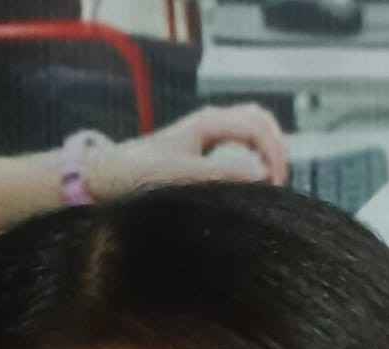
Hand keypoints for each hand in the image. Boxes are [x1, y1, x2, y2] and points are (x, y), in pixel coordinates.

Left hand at [85, 104, 288, 199]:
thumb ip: (219, 174)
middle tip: (278, 186)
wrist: (110, 175)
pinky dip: (255, 158)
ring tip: (269, 185)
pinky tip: (252, 184)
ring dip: (267, 152)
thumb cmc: (139, 176)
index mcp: (208, 122)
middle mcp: (211, 122)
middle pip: (261, 121)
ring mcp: (209, 133)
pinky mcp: (205, 148)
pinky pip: (242, 144)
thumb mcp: (179, 177)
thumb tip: (260, 175)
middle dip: (276, 150)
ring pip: (254, 130)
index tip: (276, 187)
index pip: (258, 127)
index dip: (274, 154)